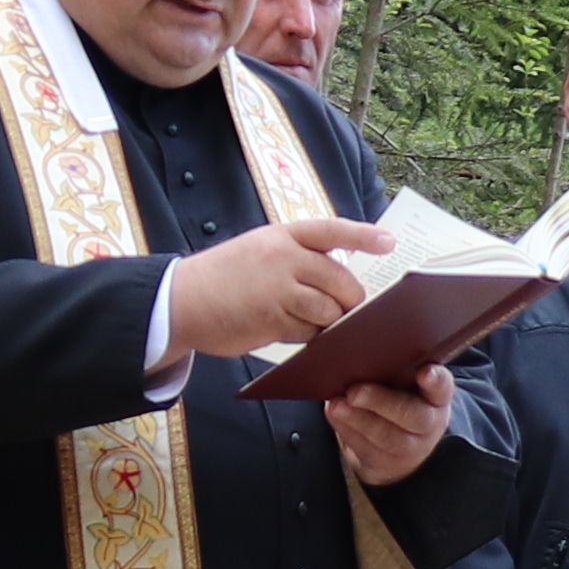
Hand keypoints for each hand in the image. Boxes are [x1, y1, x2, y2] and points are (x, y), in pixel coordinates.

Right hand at [160, 214, 394, 360]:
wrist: (180, 300)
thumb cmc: (223, 277)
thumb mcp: (258, 251)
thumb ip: (296, 259)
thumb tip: (336, 283)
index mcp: (282, 236)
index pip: (332, 230)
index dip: (363, 236)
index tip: (389, 242)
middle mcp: (283, 258)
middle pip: (340, 281)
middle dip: (350, 300)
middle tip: (349, 311)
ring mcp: (278, 289)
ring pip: (328, 311)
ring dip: (329, 323)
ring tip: (315, 324)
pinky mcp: (271, 320)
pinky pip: (308, 333)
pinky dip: (310, 338)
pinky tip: (298, 336)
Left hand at [321, 373, 455, 485]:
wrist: (397, 444)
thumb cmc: (397, 398)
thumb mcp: (403, 382)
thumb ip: (393, 368)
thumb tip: (362, 351)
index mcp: (437, 396)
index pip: (442, 387)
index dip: (436, 380)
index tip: (425, 372)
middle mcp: (430, 423)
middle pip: (413, 416)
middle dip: (381, 402)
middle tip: (354, 392)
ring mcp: (412, 447)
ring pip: (387, 437)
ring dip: (358, 420)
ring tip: (337, 405)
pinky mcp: (388, 463)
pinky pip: (367, 450)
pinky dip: (347, 431)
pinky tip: (335, 415)